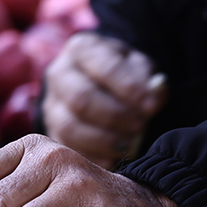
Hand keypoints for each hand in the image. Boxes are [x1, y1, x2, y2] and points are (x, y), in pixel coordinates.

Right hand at [43, 32, 167, 167]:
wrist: (96, 84)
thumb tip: (155, 95)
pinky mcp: (52, 133)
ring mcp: (51, 106)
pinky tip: (115, 157)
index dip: (130, 89)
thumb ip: (148, 80)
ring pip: (70, 128)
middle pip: (81, 100)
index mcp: (81, 49)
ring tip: (129, 143)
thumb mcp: (138, 67)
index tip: (153, 106)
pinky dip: (95, 158)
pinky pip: (70, 150)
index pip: (105, 68)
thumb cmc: (121, 74)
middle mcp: (58, 75)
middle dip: (116, 117)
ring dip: (104, 140)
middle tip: (140, 126)